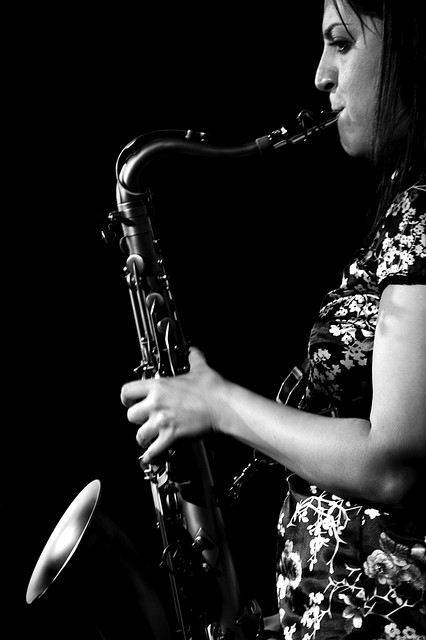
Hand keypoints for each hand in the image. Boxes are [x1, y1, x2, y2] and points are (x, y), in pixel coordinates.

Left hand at [120, 347, 221, 462]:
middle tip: (146, 420)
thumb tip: (194, 352)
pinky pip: (153, 451)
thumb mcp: (200, 368)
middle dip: (138, 420)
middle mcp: (156, 404)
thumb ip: (194, 359)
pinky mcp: (171, 436)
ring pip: (140, 435)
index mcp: (158, 386)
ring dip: (144, 438)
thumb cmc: (212, 388)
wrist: (222, 405)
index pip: (127, 391)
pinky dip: (151, 456)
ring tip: (149, 439)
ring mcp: (162, 421)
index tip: (130, 402)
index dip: (127, 398)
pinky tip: (151, 457)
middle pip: (131, 416)